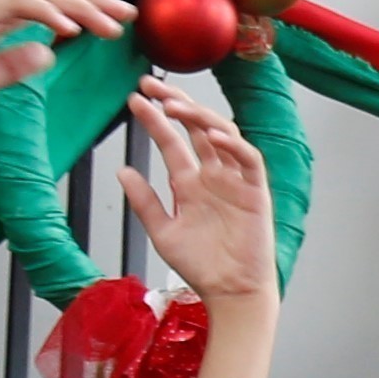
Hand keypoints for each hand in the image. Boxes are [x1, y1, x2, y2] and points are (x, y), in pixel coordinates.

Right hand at [0, 0, 131, 142]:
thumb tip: (47, 52)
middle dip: (93, 1)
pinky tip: (72, 27)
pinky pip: (18, 6)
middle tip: (129, 14)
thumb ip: (13, 65)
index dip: (83, 9)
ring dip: (81, 7)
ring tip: (111, 23)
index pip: (45, 5)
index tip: (115, 22)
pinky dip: (48, 12)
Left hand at [115, 73, 277, 305]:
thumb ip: (144, 201)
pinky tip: (212, 136)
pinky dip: (233, 145)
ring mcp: (235, 180)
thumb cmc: (201, 266)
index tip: (135, 98)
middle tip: (152, 85)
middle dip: (175, 103)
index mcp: (190, 183)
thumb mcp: (162, 232)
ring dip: (200, 117)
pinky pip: (248, 160)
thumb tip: (122, 170)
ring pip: (222, 134)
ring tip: (175, 106)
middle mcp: (213, 175)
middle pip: (196, 128)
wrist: (230, 292)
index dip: (154, 119)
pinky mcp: (256, 191)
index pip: (171, 140)